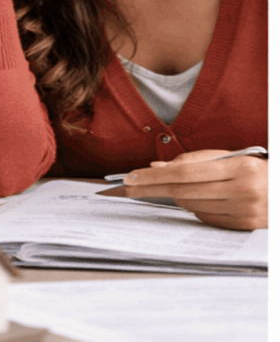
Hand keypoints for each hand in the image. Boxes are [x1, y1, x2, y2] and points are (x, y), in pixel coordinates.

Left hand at [120, 149, 267, 229]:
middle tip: (130, 186)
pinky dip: (198, 207)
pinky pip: (204, 217)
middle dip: (153, 188)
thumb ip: (193, 161)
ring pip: (190, 206)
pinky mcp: (243, 227)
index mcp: (239, 168)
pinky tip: (208, 199)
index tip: (131, 178)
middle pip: (183, 191)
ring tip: (189, 187)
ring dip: (179, 196)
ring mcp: (244, 212)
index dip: (154, 176)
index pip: (184, 172)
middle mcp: (243, 190)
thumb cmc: (255, 170)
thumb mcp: (229, 157)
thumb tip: (156, 168)